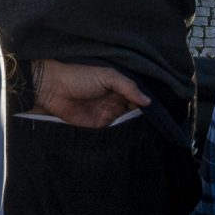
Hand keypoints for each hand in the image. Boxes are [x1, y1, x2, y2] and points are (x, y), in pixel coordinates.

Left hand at [33, 60, 150, 127]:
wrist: (54, 89)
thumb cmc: (80, 76)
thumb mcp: (108, 76)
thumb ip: (128, 87)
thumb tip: (148, 101)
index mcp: (120, 86)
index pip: (139, 96)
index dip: (148, 102)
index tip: (161, 111)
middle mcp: (116, 100)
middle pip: (135, 110)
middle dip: (145, 117)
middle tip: (158, 124)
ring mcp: (107, 114)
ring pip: (126, 122)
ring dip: (135, 126)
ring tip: (149, 133)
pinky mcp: (97, 126)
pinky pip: (113, 132)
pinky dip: (121, 135)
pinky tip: (132, 138)